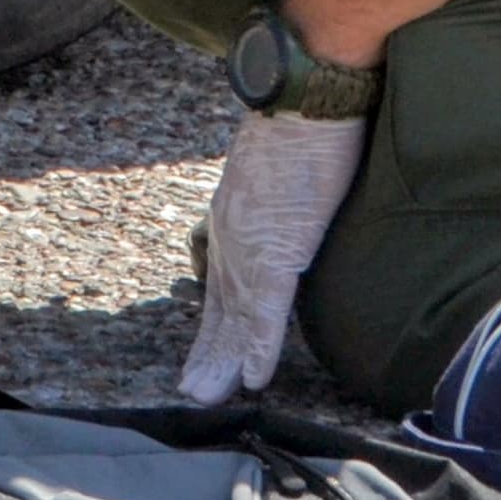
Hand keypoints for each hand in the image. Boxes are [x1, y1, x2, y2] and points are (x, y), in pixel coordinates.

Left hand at [178, 108, 368, 402]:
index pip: (221, 288)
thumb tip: (283, 219)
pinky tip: (254, 378)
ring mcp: (253, 248)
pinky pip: (267, 309)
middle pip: (220, 312)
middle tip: (195, 394)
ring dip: (226, 364)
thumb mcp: (275, 176)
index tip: (208, 358)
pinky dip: (261, 346)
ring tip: (209, 398)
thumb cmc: (302, 131)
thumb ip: (271, 208)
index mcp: (233, 224)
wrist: (305, 101)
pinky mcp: (278, 250)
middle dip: (210, 356)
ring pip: (235, 320)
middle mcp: (233, 239)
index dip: (217, 328)